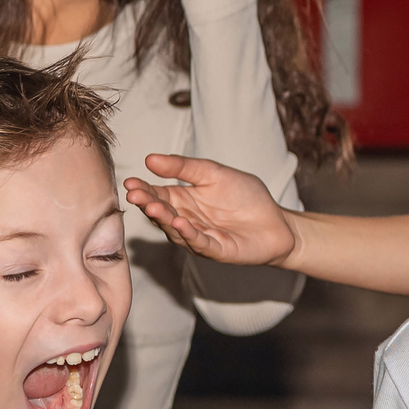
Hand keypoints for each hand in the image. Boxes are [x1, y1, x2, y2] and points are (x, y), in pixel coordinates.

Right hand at [126, 153, 298, 266]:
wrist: (277, 222)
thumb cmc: (245, 197)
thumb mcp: (214, 174)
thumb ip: (184, 167)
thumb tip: (151, 159)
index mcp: (182, 201)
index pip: (157, 195)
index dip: (143, 189)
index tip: (130, 182)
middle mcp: (185, 221)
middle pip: (162, 213)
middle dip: (147, 203)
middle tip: (134, 194)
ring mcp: (199, 237)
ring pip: (176, 230)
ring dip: (165, 219)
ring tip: (153, 207)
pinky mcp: (217, 250)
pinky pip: (200, 242)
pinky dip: (190, 234)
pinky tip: (181, 223)